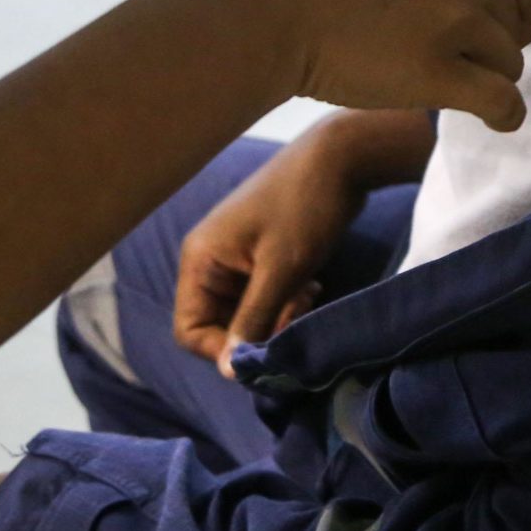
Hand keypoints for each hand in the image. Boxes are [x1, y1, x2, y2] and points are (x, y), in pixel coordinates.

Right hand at [173, 124, 371, 373]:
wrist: (340, 158)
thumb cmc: (305, 209)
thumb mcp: (280, 271)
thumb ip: (252, 320)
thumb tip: (229, 372)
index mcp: (200, 261)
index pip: (190, 331)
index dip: (223, 351)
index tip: (265, 354)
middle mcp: (210, 261)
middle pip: (220, 324)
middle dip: (257, 332)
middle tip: (295, 321)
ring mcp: (236, 257)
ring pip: (247, 313)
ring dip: (276, 318)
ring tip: (306, 299)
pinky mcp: (261, 255)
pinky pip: (264, 296)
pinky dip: (286, 301)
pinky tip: (311, 288)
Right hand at [221, 0, 530, 130]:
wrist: (263, 10)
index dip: (508, 13)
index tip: (483, 34)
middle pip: (518, 22)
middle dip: (494, 45)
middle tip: (452, 60)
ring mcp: (455, 16)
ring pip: (509, 63)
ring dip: (482, 78)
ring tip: (432, 78)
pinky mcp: (439, 70)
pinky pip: (504, 102)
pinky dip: (505, 116)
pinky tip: (492, 121)